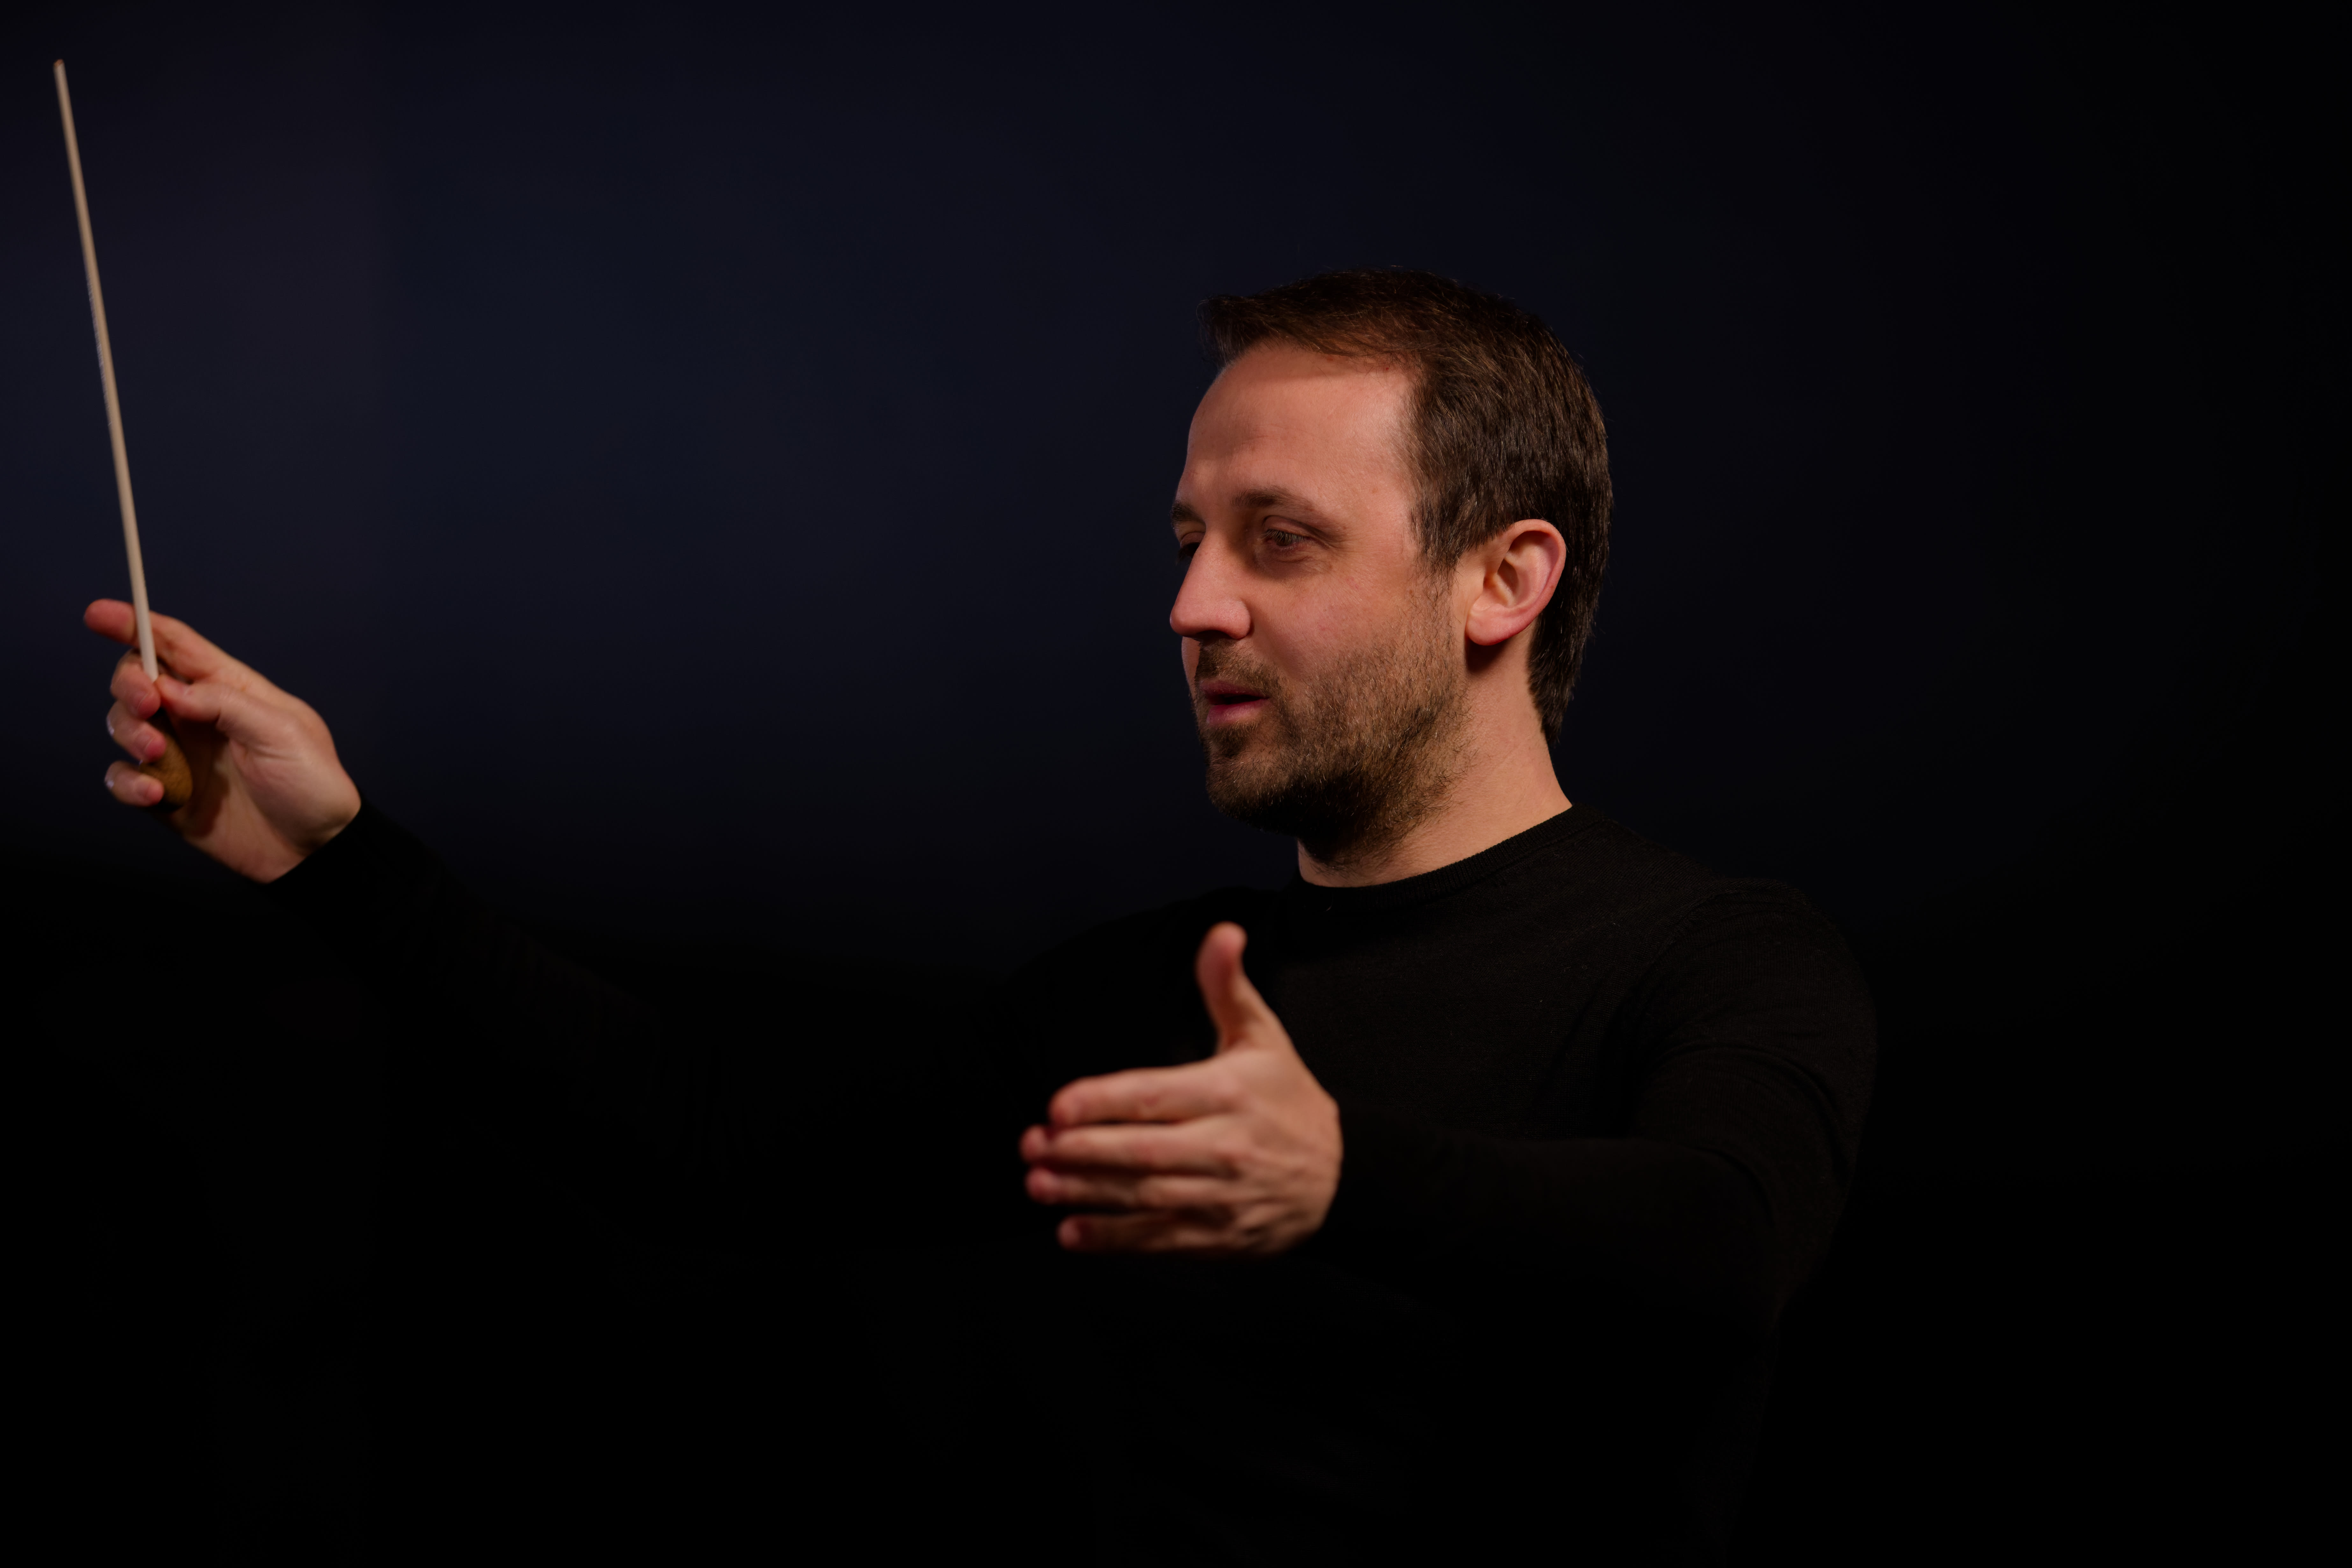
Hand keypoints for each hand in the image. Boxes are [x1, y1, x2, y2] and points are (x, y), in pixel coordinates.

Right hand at [88, 599, 361, 882]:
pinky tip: (156, 793)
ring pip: (124, 725)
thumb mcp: (282, 732)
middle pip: (138, 681)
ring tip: (159, 753)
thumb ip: (225, 703)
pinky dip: (128, 782)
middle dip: (129, 685)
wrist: (315, 850)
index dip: (137, 625)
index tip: (98, 614)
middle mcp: (198, 716)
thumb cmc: (312, 784)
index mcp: (231, 689)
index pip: (177, 646)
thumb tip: (170, 688)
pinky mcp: (166, 793)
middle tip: (148, 704)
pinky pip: (124, 777)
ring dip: (129, 733)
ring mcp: (179, 754)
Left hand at [1021, 922, 1340, 1256]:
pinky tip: (1070, 1232)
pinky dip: (1115, 1239)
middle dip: (1080, 1149)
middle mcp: (1225, 1146)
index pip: (1155, 1096)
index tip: (1056, 1104)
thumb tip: (1222, 932)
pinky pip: (1160, 1238)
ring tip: (1037, 1184)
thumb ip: (1227, 988)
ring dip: (1086, 1193)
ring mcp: (1222, 1196)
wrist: (1342, 1176)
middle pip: (1141, 1151)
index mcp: (1228, 1093)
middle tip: (1029, 1144)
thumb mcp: (1263, 1037)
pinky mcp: (1220, 1236)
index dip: (1102, 1101)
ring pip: (1144, 1196)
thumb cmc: (1288, 1099)